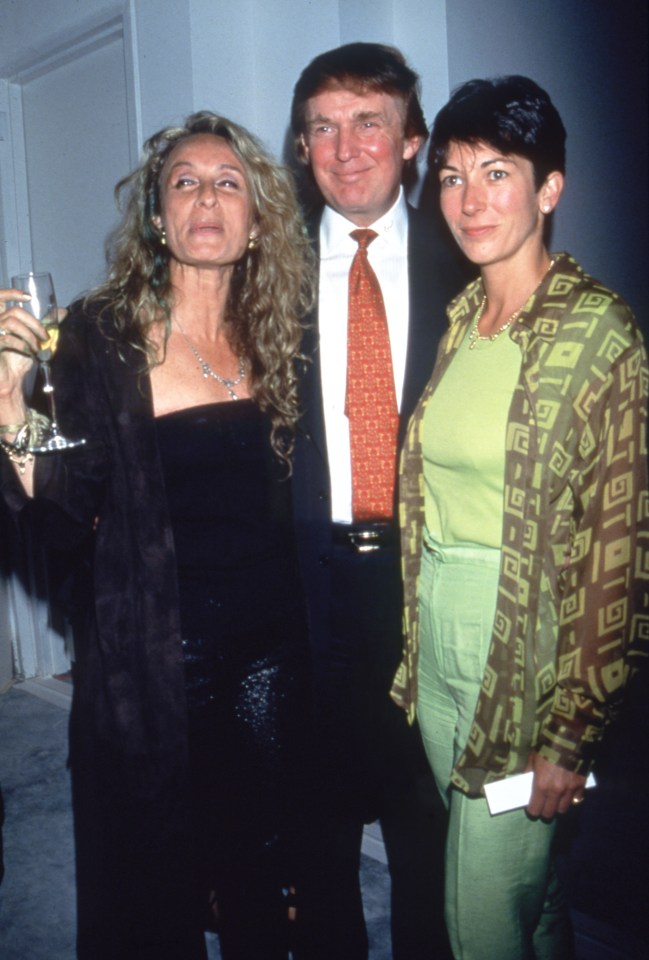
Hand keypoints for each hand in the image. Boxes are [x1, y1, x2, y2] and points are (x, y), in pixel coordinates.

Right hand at [0, 288, 45, 416]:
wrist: (9, 379)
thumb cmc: (18, 358)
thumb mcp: (33, 338)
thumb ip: (44, 323)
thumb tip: (63, 311)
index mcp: (1, 317)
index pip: (0, 297)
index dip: (11, 293)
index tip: (29, 297)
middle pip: (15, 312)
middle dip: (35, 324)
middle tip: (46, 337)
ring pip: (12, 323)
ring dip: (30, 335)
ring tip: (38, 347)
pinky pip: (7, 338)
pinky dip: (22, 344)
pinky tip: (29, 352)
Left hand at [525, 752, 586, 818]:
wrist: (568, 738)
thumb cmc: (547, 747)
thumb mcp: (533, 759)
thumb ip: (529, 772)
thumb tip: (526, 782)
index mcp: (541, 785)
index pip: (535, 809)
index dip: (532, 810)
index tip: (532, 807)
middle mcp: (555, 792)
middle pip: (549, 813)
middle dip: (545, 810)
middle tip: (543, 805)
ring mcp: (570, 790)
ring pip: (563, 809)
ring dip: (558, 806)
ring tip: (556, 799)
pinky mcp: (581, 785)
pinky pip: (577, 799)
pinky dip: (572, 798)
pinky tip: (569, 792)